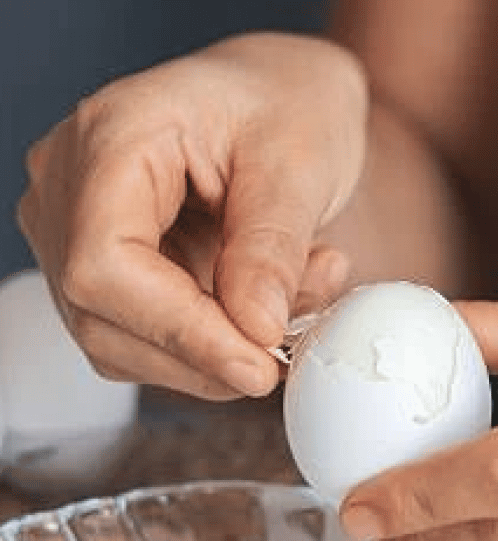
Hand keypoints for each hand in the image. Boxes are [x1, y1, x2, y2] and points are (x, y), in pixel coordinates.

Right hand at [16, 32, 366, 398]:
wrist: (284, 95)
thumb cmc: (289, 102)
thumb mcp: (302, 161)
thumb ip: (273, 246)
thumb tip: (255, 329)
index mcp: (110, 138)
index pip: (106, 265)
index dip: (180, 331)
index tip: (258, 363)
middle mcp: (69, 185)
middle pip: (100, 314)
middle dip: (204, 355)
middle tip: (288, 356)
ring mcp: (75, 228)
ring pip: (119, 340)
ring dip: (215, 352)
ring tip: (296, 299)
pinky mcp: (106, 264)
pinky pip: (143, 335)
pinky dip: (211, 342)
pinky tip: (267, 303)